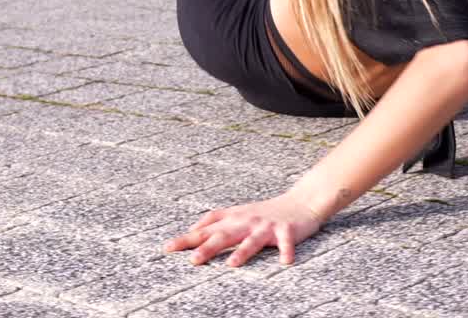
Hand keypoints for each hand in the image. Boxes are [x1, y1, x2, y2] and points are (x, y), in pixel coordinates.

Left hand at [162, 192, 322, 267]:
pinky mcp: (286, 231)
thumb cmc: (265, 212)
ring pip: (252, 239)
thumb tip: (191, 231)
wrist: (299, 202)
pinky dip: (285, 251)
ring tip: (231, 265)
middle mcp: (246, 221)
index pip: (206, 227)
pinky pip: (286, 242)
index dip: (187, 237)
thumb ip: (217, 222)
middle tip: (193, 261)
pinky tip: (285, 263)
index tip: (168, 249)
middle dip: (208, 247)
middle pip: (224, 235)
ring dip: (242, 251)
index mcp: (234, 218)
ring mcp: (266, 226)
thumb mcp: (238, 214)